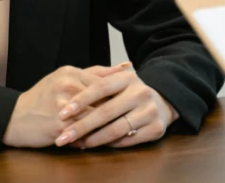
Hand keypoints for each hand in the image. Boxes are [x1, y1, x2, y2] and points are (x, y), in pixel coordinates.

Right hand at [2, 64, 125, 147]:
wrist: (15, 118)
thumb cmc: (42, 97)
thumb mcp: (65, 77)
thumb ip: (96, 73)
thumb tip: (126, 66)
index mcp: (70, 72)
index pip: (105, 83)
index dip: (119, 95)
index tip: (129, 102)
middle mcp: (67, 86)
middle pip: (104, 100)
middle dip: (117, 111)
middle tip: (127, 118)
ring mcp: (64, 106)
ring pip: (97, 117)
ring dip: (108, 126)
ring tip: (116, 130)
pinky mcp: (60, 125)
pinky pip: (85, 132)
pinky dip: (94, 137)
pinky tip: (98, 139)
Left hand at [54, 67, 179, 147]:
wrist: (163, 101)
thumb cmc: (129, 92)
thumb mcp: (116, 81)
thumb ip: (95, 82)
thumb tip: (67, 94)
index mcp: (128, 78)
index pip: (100, 87)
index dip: (80, 100)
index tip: (62, 113)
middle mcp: (141, 92)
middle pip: (106, 111)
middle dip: (81, 126)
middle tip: (63, 137)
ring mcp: (150, 111)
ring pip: (116, 129)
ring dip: (93, 139)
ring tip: (77, 144)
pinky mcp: (156, 128)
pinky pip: (127, 140)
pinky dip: (109, 144)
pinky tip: (95, 145)